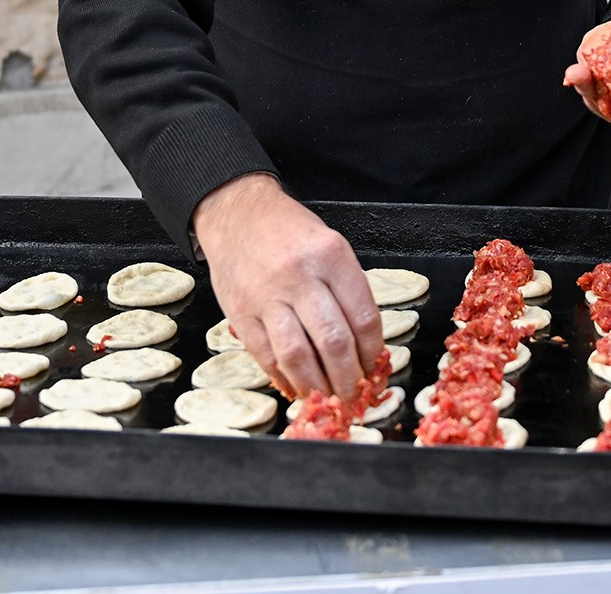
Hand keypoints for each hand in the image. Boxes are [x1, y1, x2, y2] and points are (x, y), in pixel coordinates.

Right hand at [192, 173, 381, 400]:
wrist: (236, 211)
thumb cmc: (288, 231)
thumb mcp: (329, 244)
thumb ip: (346, 289)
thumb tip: (363, 345)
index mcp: (330, 256)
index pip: (363, 316)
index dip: (372, 352)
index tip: (374, 367)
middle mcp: (300, 276)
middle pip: (333, 342)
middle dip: (348, 379)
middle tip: (354, 395)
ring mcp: (266, 296)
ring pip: (298, 356)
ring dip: (317, 386)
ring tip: (327, 398)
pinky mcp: (240, 312)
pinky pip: (266, 356)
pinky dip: (284, 378)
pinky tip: (295, 385)